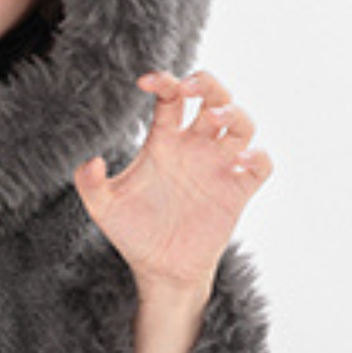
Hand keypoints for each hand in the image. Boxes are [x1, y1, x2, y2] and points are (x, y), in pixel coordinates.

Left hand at [72, 69, 271, 299]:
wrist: (160, 271)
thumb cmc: (134, 233)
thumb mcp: (104, 209)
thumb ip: (91, 184)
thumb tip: (91, 162)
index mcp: (166, 140)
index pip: (171, 96)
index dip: (164, 81)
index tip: (145, 83)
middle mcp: (196, 146)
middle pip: (214, 96)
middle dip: (208, 82)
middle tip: (191, 86)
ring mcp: (219, 166)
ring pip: (242, 123)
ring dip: (234, 113)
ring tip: (215, 117)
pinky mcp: (237, 191)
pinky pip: (261, 165)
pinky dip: (258, 157)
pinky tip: (239, 161)